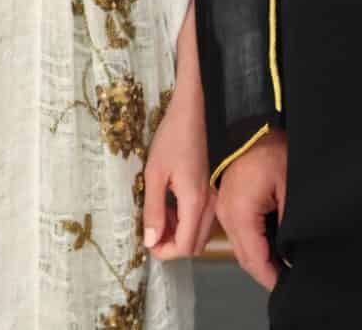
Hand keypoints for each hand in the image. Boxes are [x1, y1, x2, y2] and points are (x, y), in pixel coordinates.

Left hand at [143, 69, 213, 260]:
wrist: (195, 110)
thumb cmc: (172, 137)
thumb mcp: (154, 173)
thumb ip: (154, 209)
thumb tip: (151, 241)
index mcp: (196, 202)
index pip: (185, 247)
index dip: (164, 251)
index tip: (147, 242)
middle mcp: (211, 204)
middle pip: (195, 245)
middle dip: (172, 245)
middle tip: (151, 231)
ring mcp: (215, 197)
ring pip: (200, 232)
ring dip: (179, 233)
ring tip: (158, 216)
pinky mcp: (214, 189)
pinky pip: (202, 218)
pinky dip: (186, 220)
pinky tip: (170, 204)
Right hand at [216, 130, 286, 290]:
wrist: (250, 119)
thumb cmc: (271, 146)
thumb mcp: (288, 188)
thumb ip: (287, 226)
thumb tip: (291, 254)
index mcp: (237, 212)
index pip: (254, 259)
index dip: (272, 277)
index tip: (290, 286)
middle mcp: (224, 213)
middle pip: (244, 256)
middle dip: (266, 271)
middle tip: (290, 279)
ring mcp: (221, 205)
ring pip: (240, 245)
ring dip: (260, 257)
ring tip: (284, 265)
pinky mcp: (224, 199)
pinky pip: (238, 230)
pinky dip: (253, 242)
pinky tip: (272, 244)